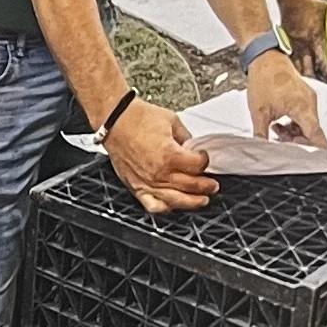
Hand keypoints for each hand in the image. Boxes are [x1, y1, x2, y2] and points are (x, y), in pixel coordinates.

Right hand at [99, 94, 218, 213]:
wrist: (114, 121)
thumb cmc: (138, 119)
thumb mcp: (172, 121)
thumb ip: (186, 138)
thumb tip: (192, 149)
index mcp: (170, 155)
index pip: (198, 165)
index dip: (206, 160)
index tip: (204, 157)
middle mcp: (159, 172)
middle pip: (192, 186)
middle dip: (206, 185)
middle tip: (212, 184)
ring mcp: (147, 182)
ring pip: (176, 200)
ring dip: (193, 202)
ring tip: (202, 200)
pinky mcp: (136, 186)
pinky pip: (153, 205)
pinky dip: (165, 208)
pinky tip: (173, 205)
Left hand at [244, 48, 326, 148]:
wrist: (265, 59)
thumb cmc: (263, 81)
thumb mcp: (259, 112)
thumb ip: (261, 134)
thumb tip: (260, 150)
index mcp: (303, 108)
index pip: (316, 135)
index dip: (319, 150)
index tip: (322, 163)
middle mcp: (311, 104)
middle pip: (312, 132)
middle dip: (299, 142)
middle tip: (282, 145)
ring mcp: (309, 100)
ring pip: (307, 125)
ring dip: (294, 133)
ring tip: (276, 131)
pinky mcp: (305, 97)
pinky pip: (304, 116)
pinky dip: (294, 124)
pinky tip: (280, 124)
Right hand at [278, 0, 326, 81]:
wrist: (292, 1)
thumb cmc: (312, 5)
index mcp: (316, 37)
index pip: (322, 58)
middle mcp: (304, 44)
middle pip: (308, 66)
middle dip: (315, 77)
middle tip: (320, 85)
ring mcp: (294, 45)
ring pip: (298, 65)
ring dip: (303, 74)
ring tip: (307, 84)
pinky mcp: (286, 44)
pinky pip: (290, 59)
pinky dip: (293, 67)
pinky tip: (296, 74)